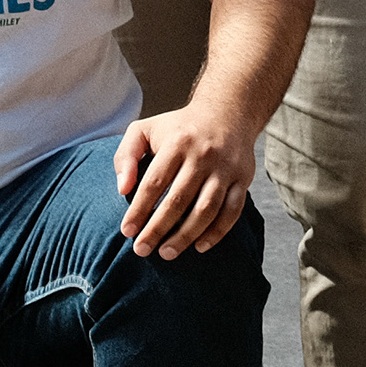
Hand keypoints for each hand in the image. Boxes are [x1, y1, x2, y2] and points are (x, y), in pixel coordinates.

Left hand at [114, 103, 255, 259]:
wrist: (227, 113)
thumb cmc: (178, 128)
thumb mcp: (145, 130)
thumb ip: (126, 155)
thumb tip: (122, 188)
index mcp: (176, 144)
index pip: (154, 183)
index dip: (139, 210)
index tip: (127, 231)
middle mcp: (202, 156)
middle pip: (178, 200)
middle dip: (158, 229)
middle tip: (142, 250)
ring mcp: (225, 169)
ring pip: (206, 209)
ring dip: (186, 235)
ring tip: (167, 253)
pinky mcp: (243, 179)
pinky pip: (232, 212)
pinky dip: (217, 232)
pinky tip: (199, 246)